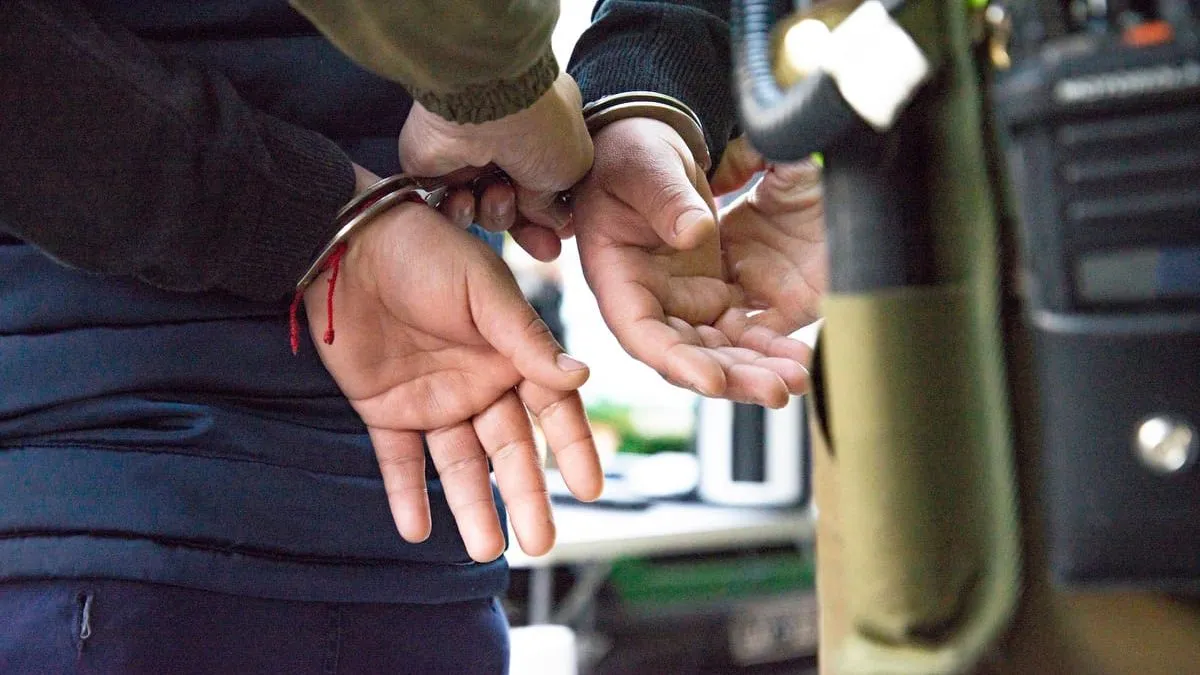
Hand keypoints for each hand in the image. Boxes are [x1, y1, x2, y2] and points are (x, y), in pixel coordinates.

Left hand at [305, 167, 602, 561]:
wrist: (344, 241)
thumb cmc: (424, 250)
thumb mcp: (482, 289)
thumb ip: (525, 336)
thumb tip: (581, 377)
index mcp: (510, 354)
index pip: (551, 410)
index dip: (571, 448)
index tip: (591, 488)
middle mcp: (476, 383)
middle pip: (507, 450)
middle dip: (525, 496)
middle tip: (540, 542)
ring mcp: (431, 400)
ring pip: (457, 464)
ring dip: (470, 506)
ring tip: (484, 551)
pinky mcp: (384, 409)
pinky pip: (397, 460)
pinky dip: (405, 494)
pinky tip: (416, 529)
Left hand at [399, 72, 592, 260]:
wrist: (483, 104)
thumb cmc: (538, 124)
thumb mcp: (572, 167)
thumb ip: (559, 199)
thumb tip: (552, 219)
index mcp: (543, 131)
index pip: (547, 185)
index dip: (552, 216)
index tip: (559, 236)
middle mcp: (506, 143)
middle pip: (517, 204)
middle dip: (529, 228)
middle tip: (543, 248)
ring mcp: (469, 155)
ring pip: (485, 209)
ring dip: (496, 212)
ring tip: (497, 194)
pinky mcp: (435, 168)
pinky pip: (451, 208)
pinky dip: (460, 209)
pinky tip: (467, 195)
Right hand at [572, 118, 811, 407]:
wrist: (649, 149)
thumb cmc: (632, 155)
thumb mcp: (644, 167)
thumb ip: (666, 198)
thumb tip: (696, 233)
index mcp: (617, 279)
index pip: (642, 333)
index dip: (677, 362)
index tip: (714, 379)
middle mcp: (648, 303)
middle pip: (687, 357)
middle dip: (732, 378)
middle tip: (777, 389)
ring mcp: (682, 304)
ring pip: (718, 353)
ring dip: (756, 371)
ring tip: (797, 379)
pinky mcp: (712, 297)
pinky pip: (741, 332)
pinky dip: (768, 347)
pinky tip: (798, 357)